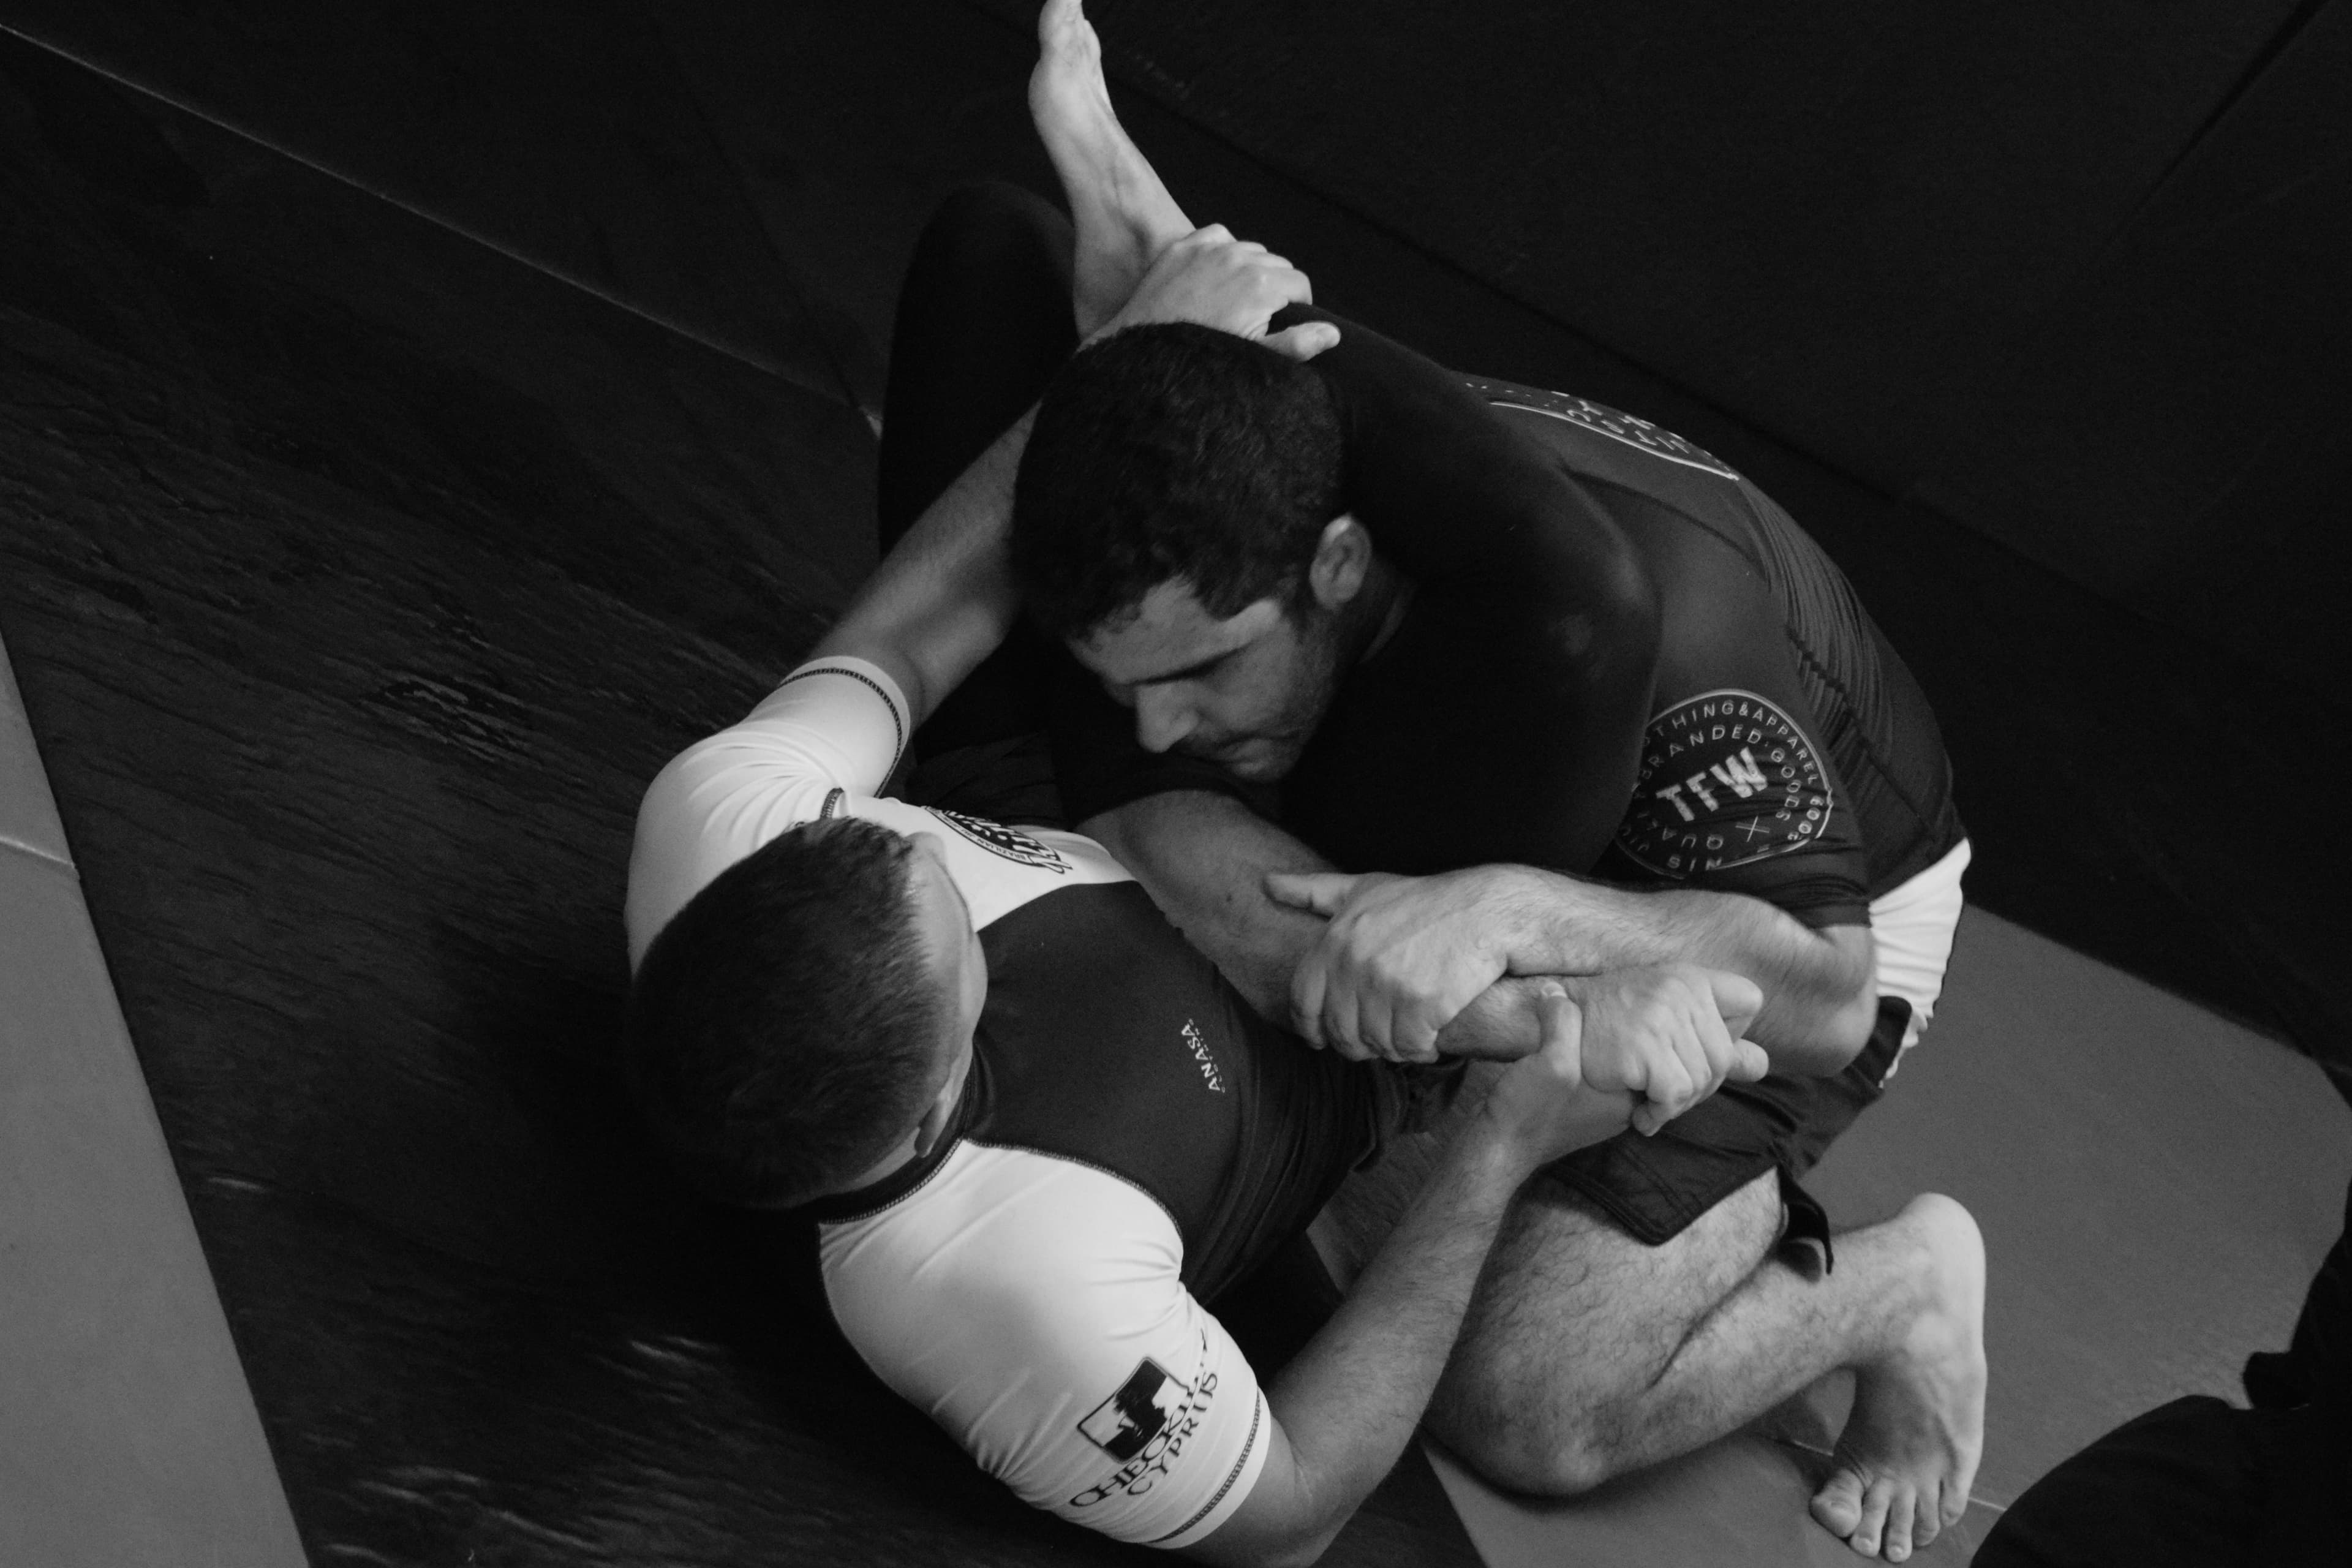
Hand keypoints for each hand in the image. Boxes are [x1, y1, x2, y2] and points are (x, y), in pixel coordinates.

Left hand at [1090, 225, 1341, 360]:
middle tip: (1254, 317)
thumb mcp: (1253, 357)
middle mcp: (1239, 257)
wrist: (1141, 356)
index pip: (1300, 283)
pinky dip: (1221, 253)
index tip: (1280, 324)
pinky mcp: (1184, 247)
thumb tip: (1332, 333)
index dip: (1296, 306)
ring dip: (1248, 269)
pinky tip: (1213, 278)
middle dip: (1273, 287)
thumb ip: (1296, 344)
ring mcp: (1209, 249)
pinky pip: (1218, 237)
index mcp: (1262, 284)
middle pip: (1276, 264)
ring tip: (1232, 300)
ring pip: (1249, 249)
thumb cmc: (1201, 361)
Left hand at [1267, 867, 1526, 1062]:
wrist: (1487, 911)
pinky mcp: (1422, 1005)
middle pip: (1341, 1030)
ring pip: (1376, 1044)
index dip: (1310, 1026)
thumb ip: (1313, 892)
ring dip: (1393, 1046)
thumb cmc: (1425, 901)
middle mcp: (1356, 963)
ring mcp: (1389, 985)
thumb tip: (1267, 883)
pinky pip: (1410, 1048)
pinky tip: (1433, 1035)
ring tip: (1410, 1030)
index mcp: (1336, 939)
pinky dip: (1421, 1049)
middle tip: (1380, 1036)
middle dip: (1358, 1042)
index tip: (1320, 1038)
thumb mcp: (1365, 888)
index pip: (1303, 1001)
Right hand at [1478, 984, 1637, 1167]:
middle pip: (1628, 1061)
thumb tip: (1555, 991)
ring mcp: (1591, 1110)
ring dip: (1591, 1042)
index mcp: (1624, 1102)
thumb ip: (1562, 1022)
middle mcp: (1614, 1108)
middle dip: (1617, 1033)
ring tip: (1579, 1014)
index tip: (1627, 1006)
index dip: (1640, 1030)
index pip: (1652, 1061)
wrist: (1494, 1146)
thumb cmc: (1529, 1111)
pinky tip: (1559, 1037)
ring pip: (1602, 1065)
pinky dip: (1575, 1054)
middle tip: (1604, 1003)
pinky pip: (1582, 1072)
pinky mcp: (1568, 1107)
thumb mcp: (1552, 1060)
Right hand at [1558, 966, 1767, 1135]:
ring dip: (1677, 1104)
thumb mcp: (1664, 1023)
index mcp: (1687, 976)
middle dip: (1700, 1087)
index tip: (1693, 1049)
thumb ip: (1715, 1040)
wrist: (1553, 1040)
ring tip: (1647, 1101)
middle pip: (1725, 1057)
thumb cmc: (1607, 1034)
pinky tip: (1640, 1114)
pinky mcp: (1642, 1047)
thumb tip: (1761, 1065)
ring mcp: (1660, 1016)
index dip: (1731, 1033)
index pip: (1748, 1000)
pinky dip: (1660, 1113)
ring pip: (1702, 1081)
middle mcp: (1679, 989)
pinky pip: (1675, 1095)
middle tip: (1662, 1092)